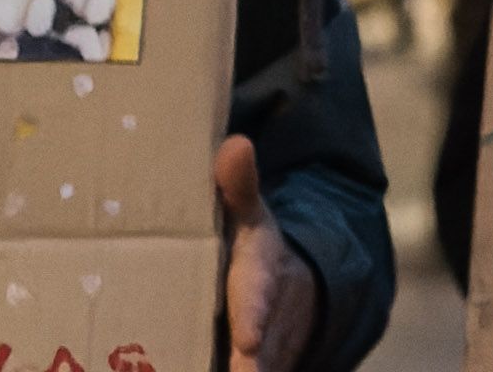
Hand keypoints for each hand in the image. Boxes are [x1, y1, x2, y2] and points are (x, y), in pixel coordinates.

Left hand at [217, 135, 320, 370]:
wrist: (290, 296)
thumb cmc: (253, 253)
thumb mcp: (251, 219)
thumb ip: (240, 188)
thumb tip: (235, 144)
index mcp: (260, 283)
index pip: (258, 301)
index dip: (253, 319)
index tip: (249, 339)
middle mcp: (259, 330)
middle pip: (254, 359)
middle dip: (245, 367)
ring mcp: (252, 362)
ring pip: (241, 371)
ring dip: (222, 370)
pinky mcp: (237, 371)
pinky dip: (202, 370)